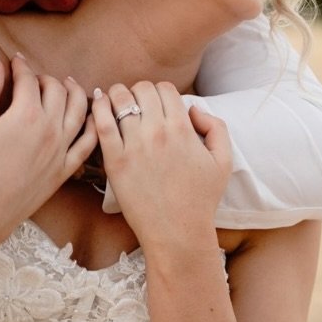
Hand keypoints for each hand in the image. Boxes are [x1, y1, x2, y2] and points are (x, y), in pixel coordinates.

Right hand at [0, 50, 96, 244]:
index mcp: (26, 114)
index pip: (30, 79)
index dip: (21, 66)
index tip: (16, 62)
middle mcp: (51, 129)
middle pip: (57, 90)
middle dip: (46, 78)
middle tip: (35, 78)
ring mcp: (62, 150)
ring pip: (80, 109)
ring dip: (75, 92)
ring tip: (66, 85)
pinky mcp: (66, 169)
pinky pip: (88, 142)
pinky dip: (92, 124)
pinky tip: (89, 116)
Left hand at [90, 81, 231, 250]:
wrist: (178, 232)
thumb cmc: (200, 200)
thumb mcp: (223, 161)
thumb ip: (216, 127)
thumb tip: (193, 109)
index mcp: (183, 129)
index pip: (165, 89)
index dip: (161, 92)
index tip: (157, 104)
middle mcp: (157, 132)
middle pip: (142, 89)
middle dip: (139, 91)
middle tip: (137, 104)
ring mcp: (134, 146)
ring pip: (119, 99)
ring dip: (117, 95)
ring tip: (116, 103)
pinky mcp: (115, 161)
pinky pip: (101, 123)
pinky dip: (98, 108)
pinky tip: (99, 105)